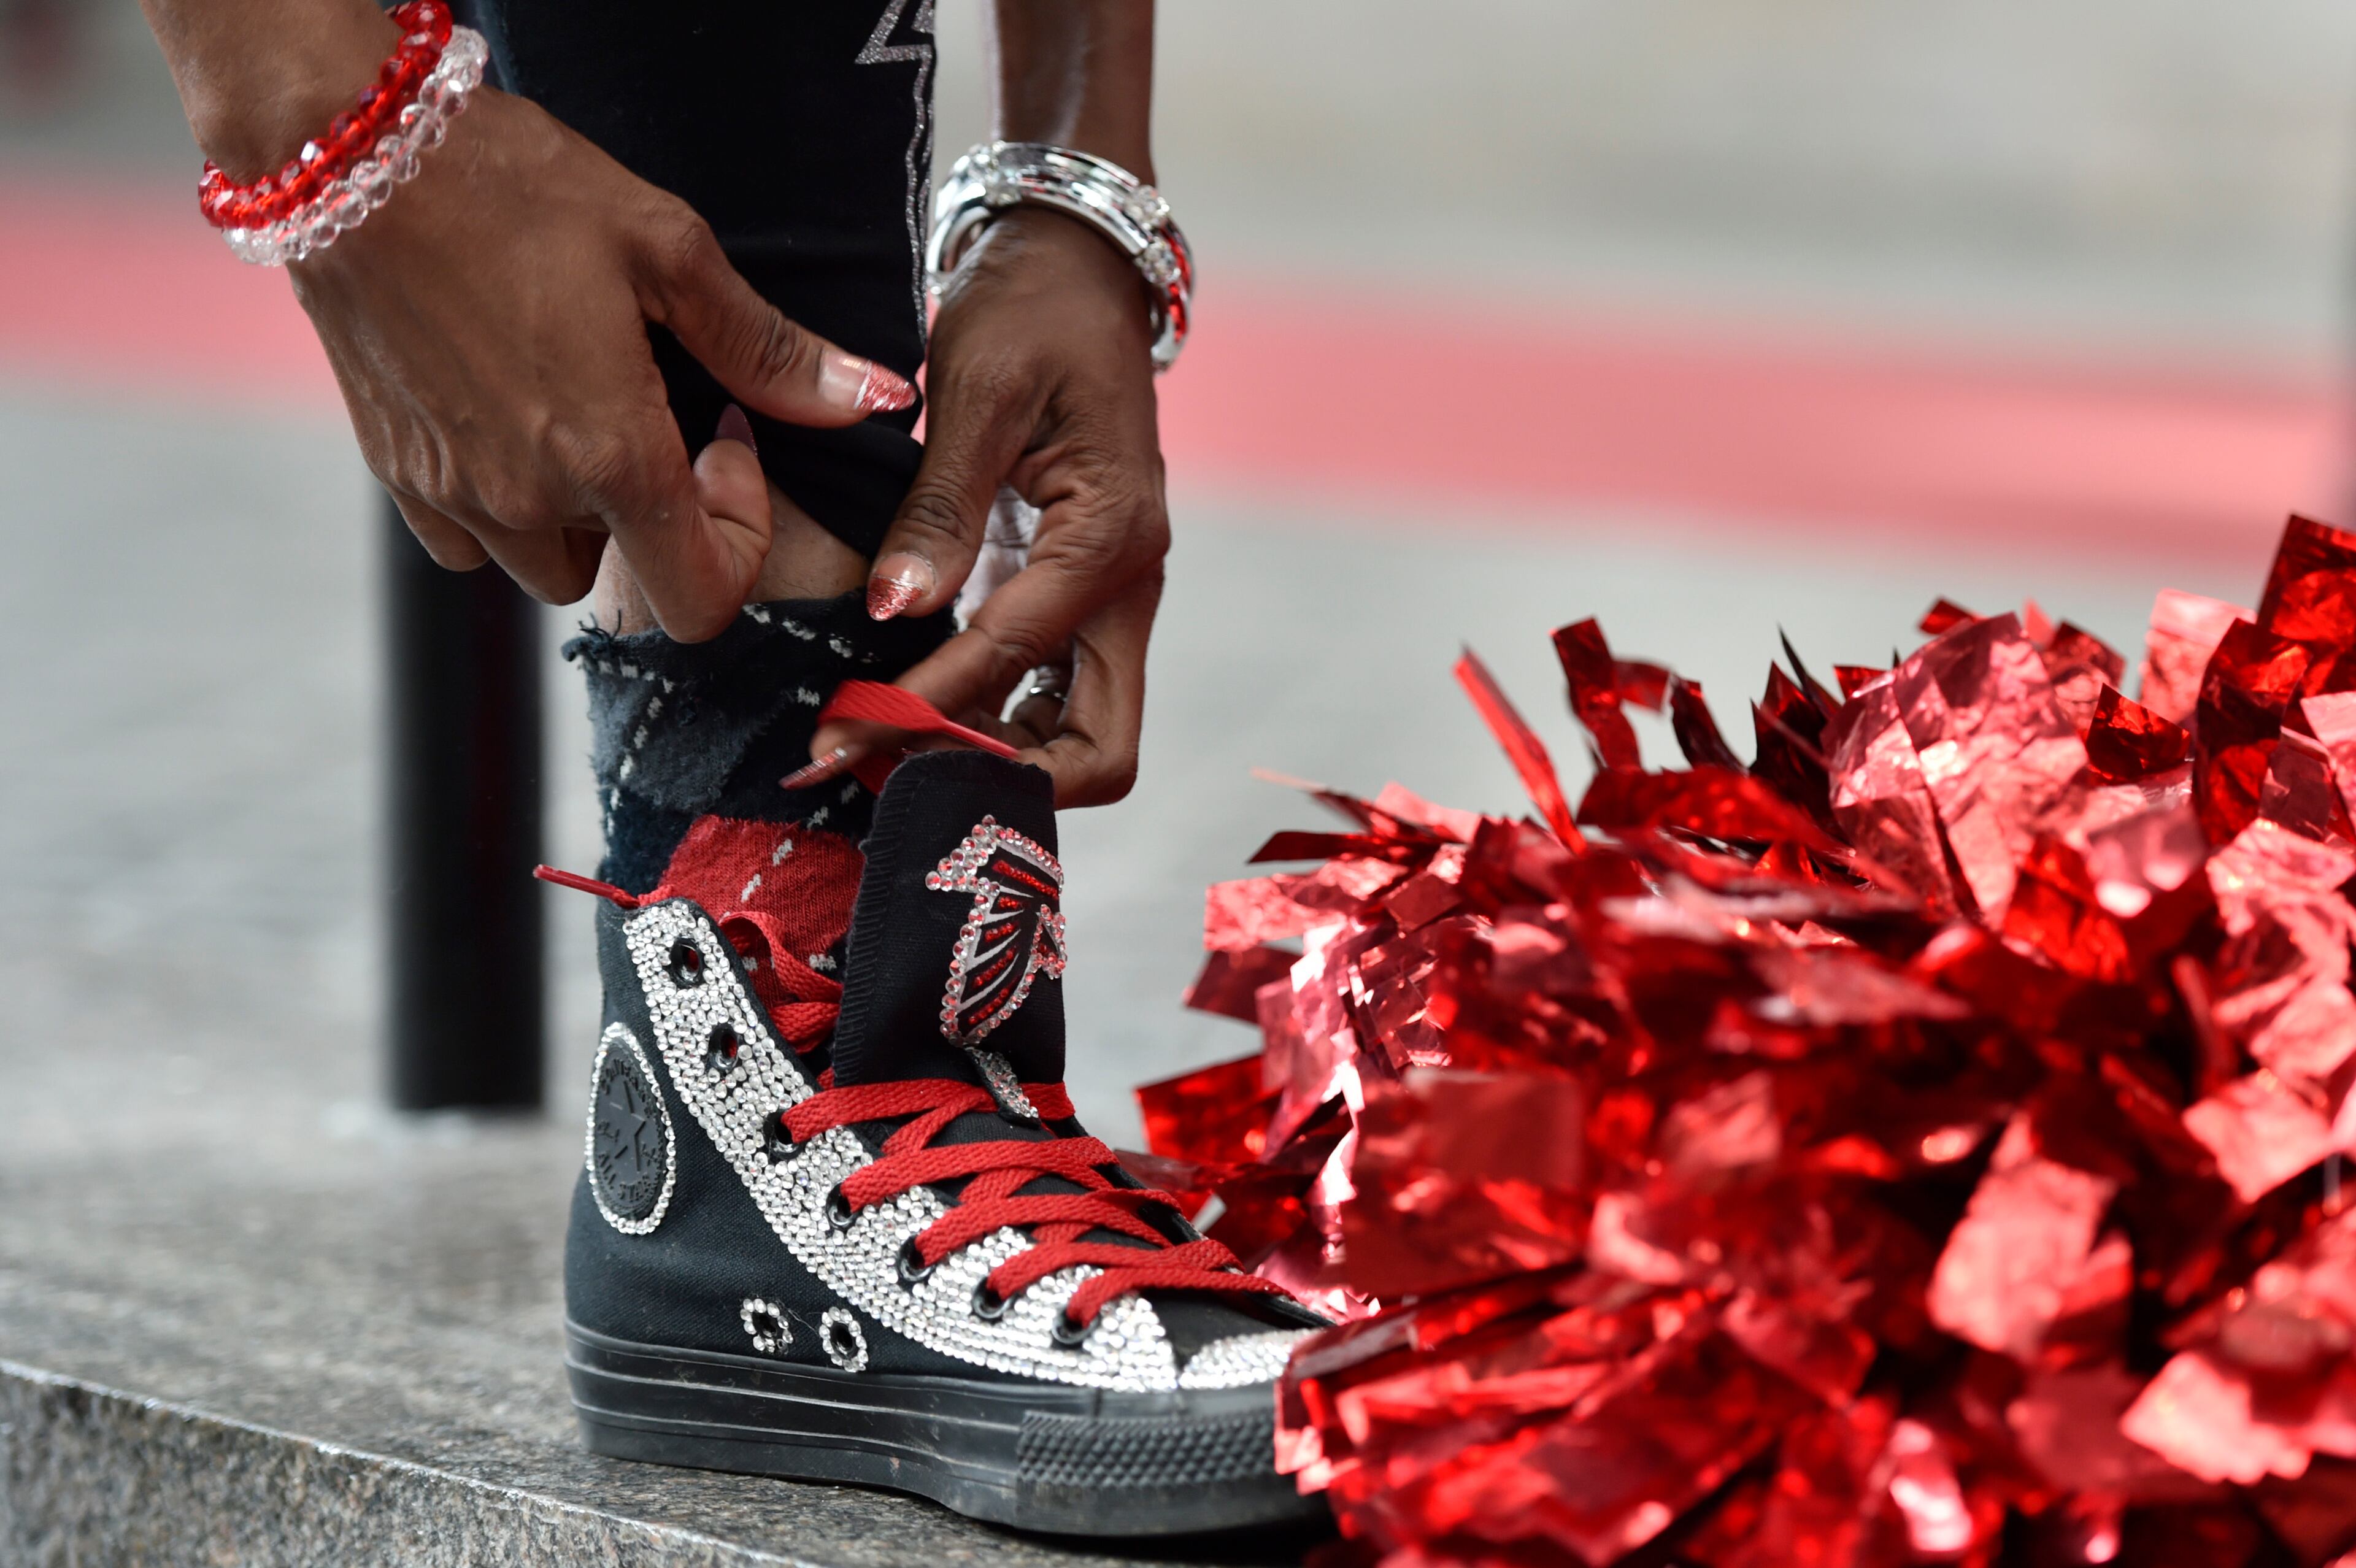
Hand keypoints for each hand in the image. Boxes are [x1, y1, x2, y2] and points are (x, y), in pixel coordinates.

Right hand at [287, 85, 912, 639]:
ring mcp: (451, 492)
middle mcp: (525, 497)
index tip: (722, 441)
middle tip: (651, 414)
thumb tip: (874, 400)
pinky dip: (499, 504)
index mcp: (609, 456)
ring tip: (577, 410)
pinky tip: (509, 415)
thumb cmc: (513, 187)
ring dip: (579, 516)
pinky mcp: (394, 471)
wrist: (349, 149)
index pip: (701, 602)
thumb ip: (771, 350)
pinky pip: (465, 539)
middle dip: (657, 520)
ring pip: (542, 565)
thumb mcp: (667, 249)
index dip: (736, 540)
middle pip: (626, 580)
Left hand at [807, 207, 1168, 805]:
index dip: (922, 713)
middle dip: (999, 779)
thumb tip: (891, 611)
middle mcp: (1128, 587)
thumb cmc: (1030, 314)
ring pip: (1077, 733)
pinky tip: (908, 707)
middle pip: (1098, 748)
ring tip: (881, 751)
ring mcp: (1110, 599)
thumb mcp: (978, 390)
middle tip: (885, 777)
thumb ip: (939, 507)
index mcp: (1111, 538)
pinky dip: (988, 718)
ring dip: (991, 759)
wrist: (1075, 274)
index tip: (836, 747)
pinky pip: (1047, 691)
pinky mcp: (1076, 595)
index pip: (1012, 660)